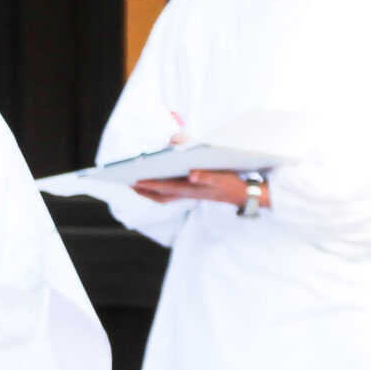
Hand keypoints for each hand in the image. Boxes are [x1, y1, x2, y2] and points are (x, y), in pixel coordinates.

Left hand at [131, 170, 266, 207]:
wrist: (243, 194)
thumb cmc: (231, 182)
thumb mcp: (222, 176)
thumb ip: (208, 175)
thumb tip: (192, 174)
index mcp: (192, 190)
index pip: (166, 187)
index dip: (150, 184)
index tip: (135, 180)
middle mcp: (187, 194)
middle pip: (159, 195)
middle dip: (144, 190)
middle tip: (127, 183)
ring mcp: (189, 194)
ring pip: (163, 195)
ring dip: (148, 191)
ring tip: (135, 184)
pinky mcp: (192, 192)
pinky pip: (170, 193)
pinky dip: (159, 189)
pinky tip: (154, 181)